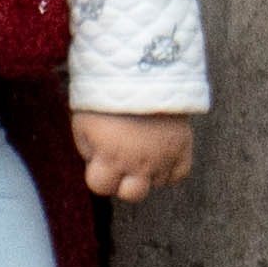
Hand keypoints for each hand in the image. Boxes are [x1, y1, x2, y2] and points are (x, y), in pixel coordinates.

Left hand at [75, 108, 198, 202]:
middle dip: (124, 182)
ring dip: (147, 172)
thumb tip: (98, 164)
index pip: (100, 188)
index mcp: (110, 158)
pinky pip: (179, 173)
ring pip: (156, 184)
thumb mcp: (83, 124)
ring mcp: (164, 157)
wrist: (142, 71)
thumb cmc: (106, 96)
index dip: (99, 176)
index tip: (100, 161)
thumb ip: (89, 151)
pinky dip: (170, 168)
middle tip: (122, 161)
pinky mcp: (184, 147)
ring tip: (141, 148)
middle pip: (132, 195)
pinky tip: (160, 151)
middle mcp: (139, 164)